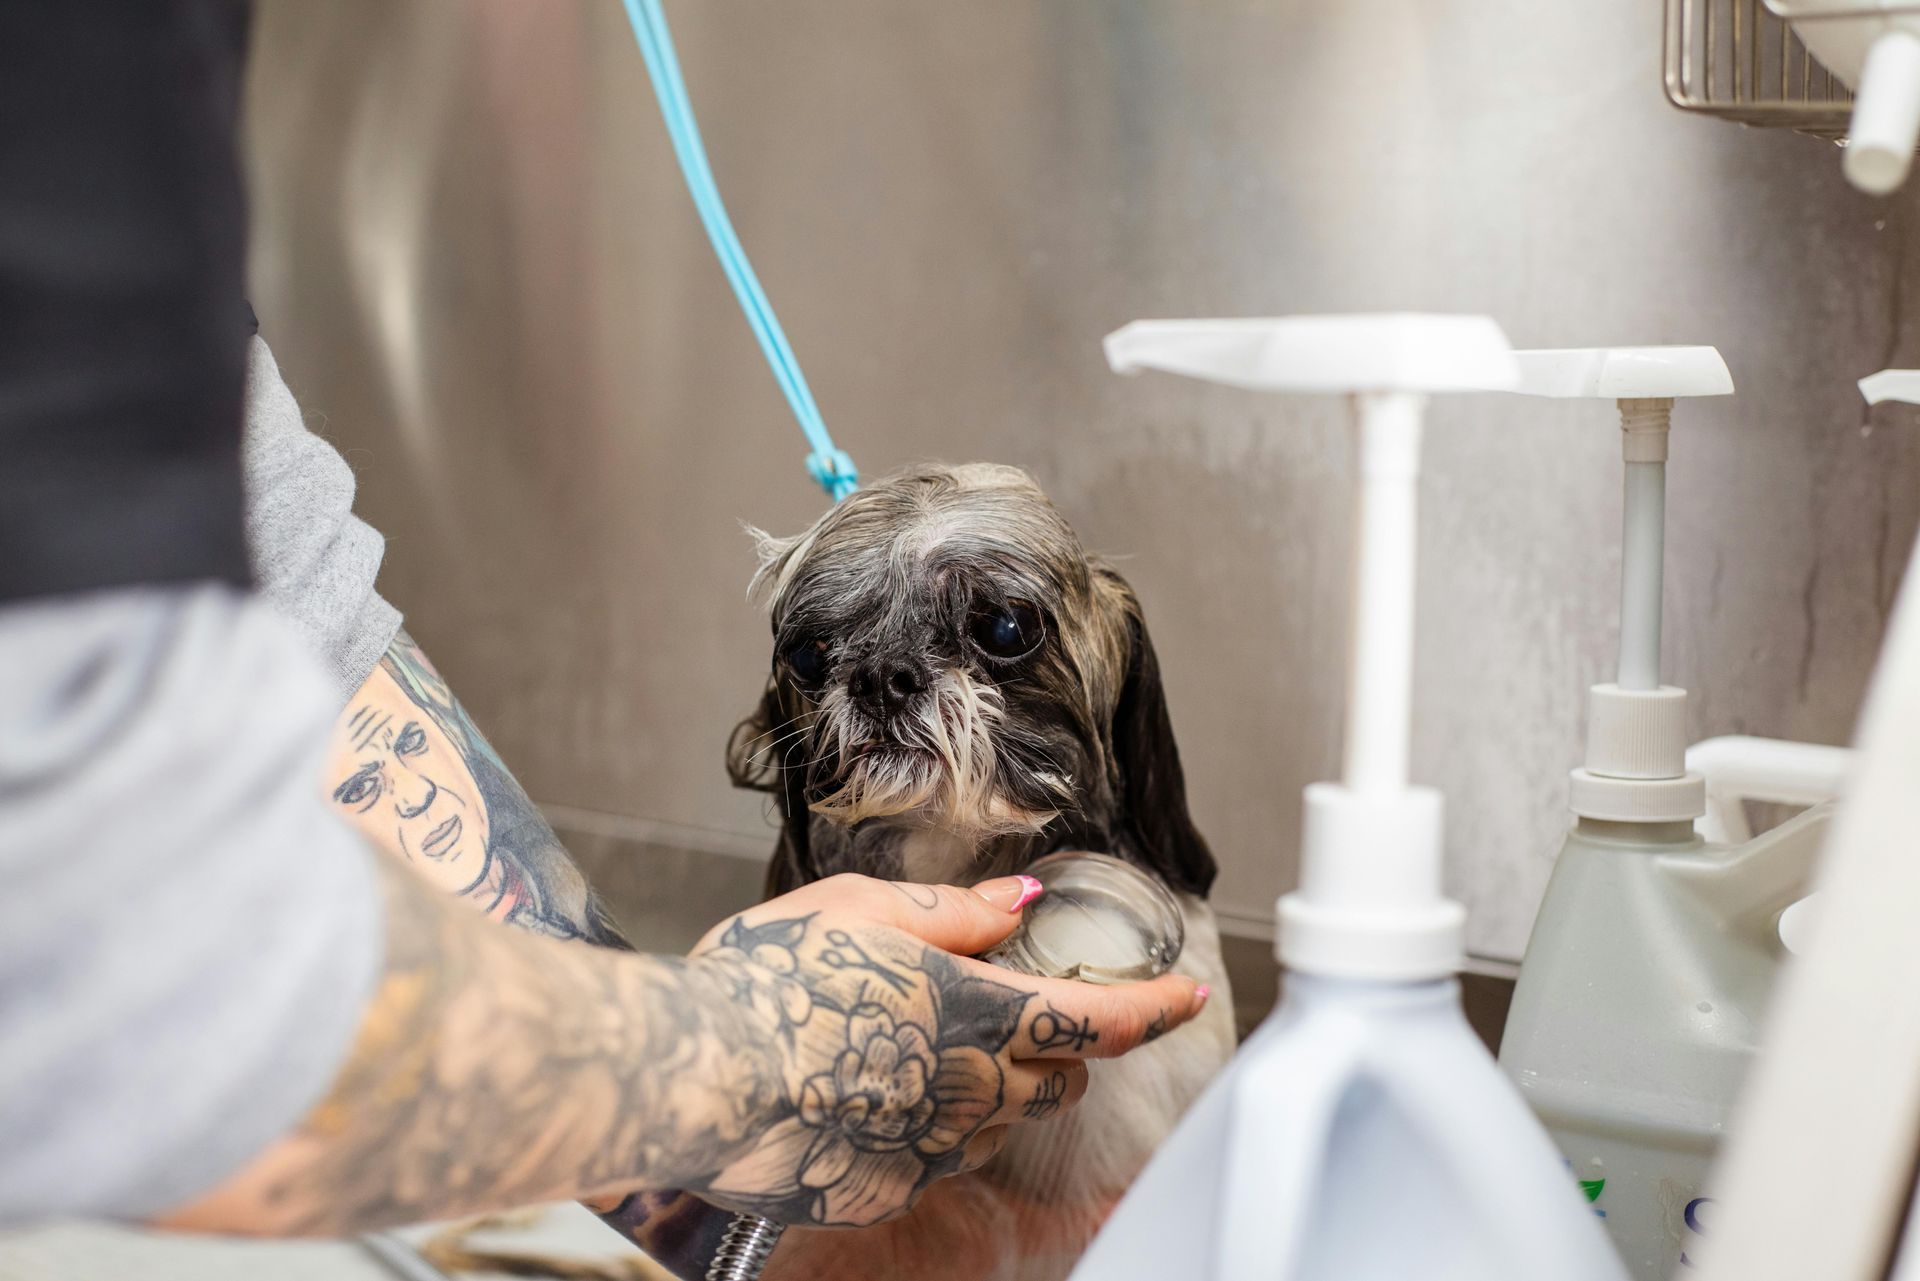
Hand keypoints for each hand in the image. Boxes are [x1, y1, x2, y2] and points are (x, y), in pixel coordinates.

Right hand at [681, 873, 1206, 1228]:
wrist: (691, 1076)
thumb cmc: (769, 981)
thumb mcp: (863, 911)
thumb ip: (955, 913)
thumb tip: (1019, 900)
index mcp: (980, 1015)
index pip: (1104, 1020)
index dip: (1156, 1006)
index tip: (1184, 993)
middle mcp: (970, 1095)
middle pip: (1058, 1080)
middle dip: (1056, 1046)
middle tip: (1006, 1007)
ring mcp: (928, 1153)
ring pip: (998, 1124)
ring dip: (989, 1088)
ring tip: (912, 1044)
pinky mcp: (883, 1190)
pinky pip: (931, 1160)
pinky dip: (923, 1126)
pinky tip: (863, 1092)